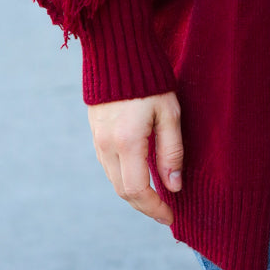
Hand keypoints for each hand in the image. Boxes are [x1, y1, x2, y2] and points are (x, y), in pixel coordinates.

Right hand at [87, 91, 182, 226]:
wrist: (117, 52)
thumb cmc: (150, 80)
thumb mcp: (169, 113)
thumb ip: (171, 151)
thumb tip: (174, 186)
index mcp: (127, 142)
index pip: (137, 191)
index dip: (154, 209)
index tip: (171, 217)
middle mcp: (107, 146)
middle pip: (123, 191)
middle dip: (145, 206)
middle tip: (167, 212)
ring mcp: (97, 140)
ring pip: (114, 180)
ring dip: (134, 194)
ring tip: (157, 198)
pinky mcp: (96, 133)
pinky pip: (109, 166)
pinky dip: (125, 178)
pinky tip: (142, 176)